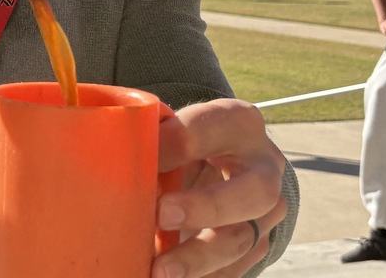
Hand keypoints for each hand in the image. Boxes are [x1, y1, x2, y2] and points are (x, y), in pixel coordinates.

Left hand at [152, 99, 286, 277]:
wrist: (220, 162)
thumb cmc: (185, 140)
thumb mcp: (174, 128)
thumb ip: (154, 138)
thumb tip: (118, 158)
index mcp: (238, 122)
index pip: (209, 129)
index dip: (172, 145)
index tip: (137, 159)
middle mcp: (265, 166)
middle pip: (254, 191)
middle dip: (206, 206)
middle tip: (162, 214)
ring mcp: (267, 211)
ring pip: (240, 240)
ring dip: (198, 258)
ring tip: (159, 270)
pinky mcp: (258, 244)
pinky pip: (233, 269)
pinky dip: (201, 274)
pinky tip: (168, 276)